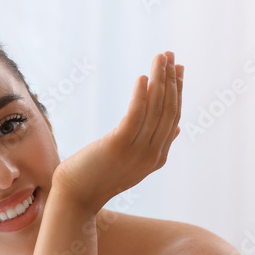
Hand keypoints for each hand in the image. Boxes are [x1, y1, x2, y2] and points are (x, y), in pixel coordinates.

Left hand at [52, 51, 183, 211]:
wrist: (75, 199)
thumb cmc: (97, 177)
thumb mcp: (133, 163)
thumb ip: (155, 145)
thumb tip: (176, 127)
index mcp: (157, 158)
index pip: (174, 117)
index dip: (178, 91)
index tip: (179, 69)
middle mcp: (152, 155)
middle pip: (168, 110)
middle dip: (172, 80)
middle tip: (171, 55)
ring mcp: (137, 152)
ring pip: (155, 109)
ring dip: (160, 80)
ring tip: (160, 57)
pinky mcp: (118, 147)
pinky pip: (135, 116)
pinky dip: (141, 95)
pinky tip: (142, 77)